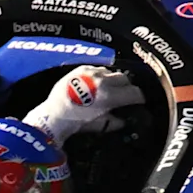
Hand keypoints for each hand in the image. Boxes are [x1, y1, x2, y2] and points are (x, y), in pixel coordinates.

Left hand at [24, 65, 144, 142]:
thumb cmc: (75, 122)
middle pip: (125, 79)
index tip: (138, 101)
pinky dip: (101, 75)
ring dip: (113, 80)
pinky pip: (98, 68)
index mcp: (108, 97)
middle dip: (127, 87)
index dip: (139, 98)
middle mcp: (102, 82)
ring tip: (108, 89)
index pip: (134, 92)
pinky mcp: (81, 69)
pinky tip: (96, 84)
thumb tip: (124, 121)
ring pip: (112, 72)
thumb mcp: (98, 125)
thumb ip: (114, 122)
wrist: (53, 115)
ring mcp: (91, 73)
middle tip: (123, 96)